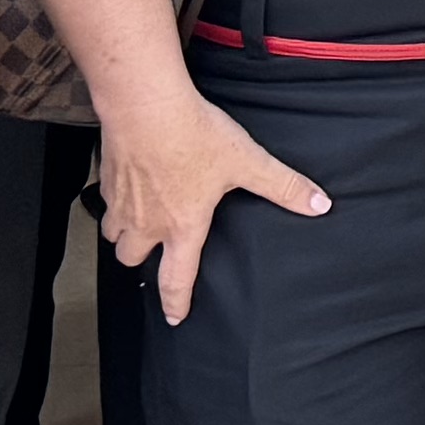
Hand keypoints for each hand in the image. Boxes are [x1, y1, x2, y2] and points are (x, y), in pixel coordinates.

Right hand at [97, 82, 328, 326]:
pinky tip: (129, 189)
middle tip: (157, 252)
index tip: (175, 317)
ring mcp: (122, 204)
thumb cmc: (195, 136)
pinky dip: (115, 204)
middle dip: (143, 260)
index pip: (176, 278)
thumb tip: (319, 205)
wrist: (145, 107)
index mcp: (183, 225)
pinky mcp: (107, 180)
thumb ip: (283, 186)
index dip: (176, 301)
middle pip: (132, 260)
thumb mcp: (247, 161)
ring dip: (124, 235)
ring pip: (113, 236)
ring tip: (141, 223)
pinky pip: (105, 204)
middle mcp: (147, 223)